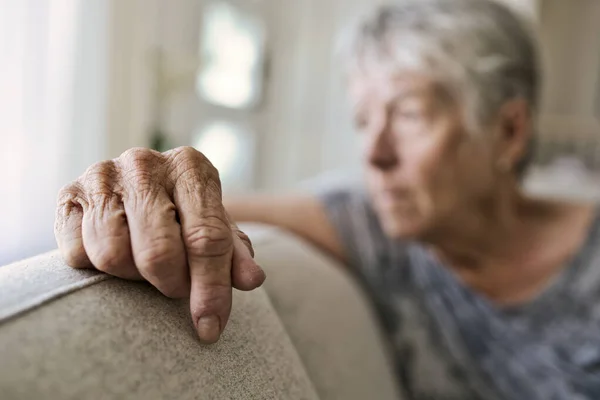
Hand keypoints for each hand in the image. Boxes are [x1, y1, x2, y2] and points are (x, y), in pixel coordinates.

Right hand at [54, 146, 264, 342]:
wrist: (137, 189)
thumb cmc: (184, 213)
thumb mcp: (215, 227)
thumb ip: (234, 254)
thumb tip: (252, 279)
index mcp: (190, 166)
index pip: (206, 237)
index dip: (211, 288)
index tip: (210, 326)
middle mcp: (145, 163)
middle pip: (159, 252)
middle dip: (171, 284)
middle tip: (175, 288)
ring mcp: (102, 176)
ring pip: (113, 255)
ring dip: (133, 276)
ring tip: (145, 267)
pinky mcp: (68, 195)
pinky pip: (77, 254)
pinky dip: (97, 268)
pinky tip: (116, 254)